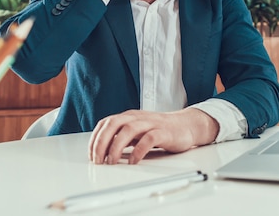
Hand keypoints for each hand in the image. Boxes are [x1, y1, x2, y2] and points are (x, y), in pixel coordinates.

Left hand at [88, 108, 218, 164]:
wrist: (186, 125)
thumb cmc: (161, 129)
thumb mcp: (137, 131)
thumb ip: (121, 138)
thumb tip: (103, 152)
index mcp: (129, 116)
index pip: (106, 123)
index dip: (95, 139)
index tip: (91, 155)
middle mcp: (138, 117)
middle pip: (113, 124)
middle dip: (101, 142)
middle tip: (98, 160)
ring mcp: (151, 123)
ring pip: (128, 129)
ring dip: (116, 146)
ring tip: (111, 161)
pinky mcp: (164, 132)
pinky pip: (149, 139)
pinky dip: (138, 150)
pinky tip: (133, 161)